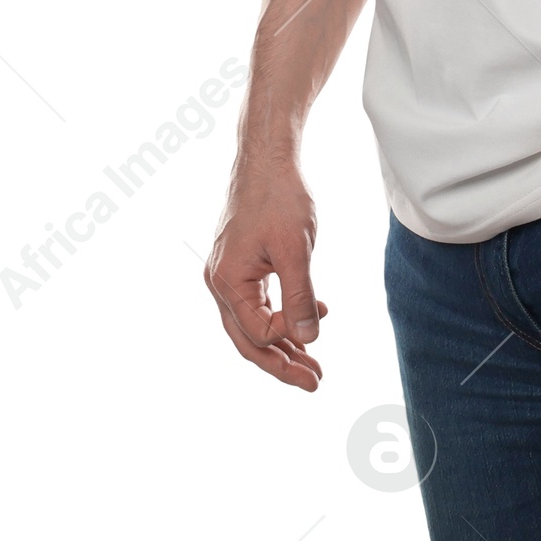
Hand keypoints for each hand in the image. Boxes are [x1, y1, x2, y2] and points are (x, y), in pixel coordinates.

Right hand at [205, 162, 329, 390]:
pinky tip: (307, 323)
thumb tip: (309, 339)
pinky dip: (281, 317)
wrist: (268, 158)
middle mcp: (220, 284)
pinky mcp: (240, 265)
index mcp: (226, 283)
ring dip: (284, 343)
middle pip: (249, 339)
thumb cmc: (280, 197)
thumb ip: (300, 296)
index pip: (258, 332)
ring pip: (253, 324)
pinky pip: (258, 304)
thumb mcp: (295, 249)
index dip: (289, 336)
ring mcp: (228, 275)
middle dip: (282, 363)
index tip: (320, 318)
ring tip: (314, 364)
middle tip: (315, 383)